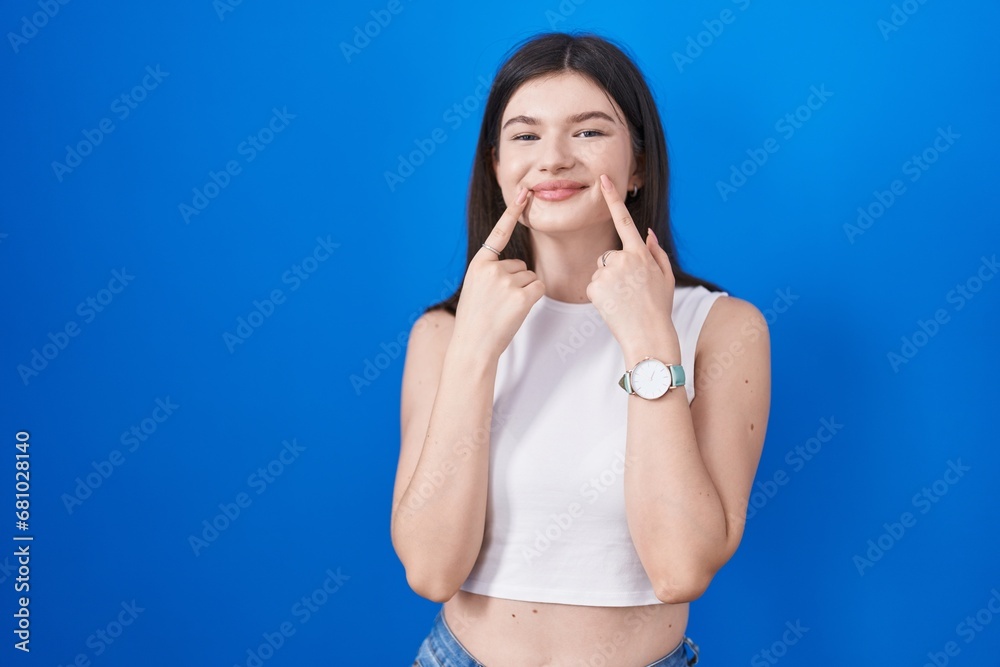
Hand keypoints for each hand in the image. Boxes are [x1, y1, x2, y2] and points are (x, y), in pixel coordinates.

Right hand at [453, 187, 544, 358]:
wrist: (472, 345)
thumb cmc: (475, 319)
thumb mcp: (476, 287)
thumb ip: (492, 271)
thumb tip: (518, 266)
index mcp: (479, 263)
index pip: (500, 232)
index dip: (513, 211)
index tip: (525, 192)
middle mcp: (493, 268)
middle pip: (520, 264)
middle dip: (516, 282)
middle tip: (499, 303)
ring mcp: (507, 282)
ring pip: (530, 277)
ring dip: (524, 292)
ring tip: (504, 309)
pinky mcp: (522, 296)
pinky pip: (538, 288)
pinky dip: (533, 299)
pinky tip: (517, 310)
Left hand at [586, 174, 677, 359]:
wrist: (648, 334)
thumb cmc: (658, 307)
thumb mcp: (665, 276)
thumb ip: (656, 251)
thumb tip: (646, 232)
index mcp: (640, 253)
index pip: (624, 220)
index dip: (613, 198)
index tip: (603, 179)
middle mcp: (623, 258)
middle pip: (610, 255)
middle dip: (616, 270)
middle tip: (630, 291)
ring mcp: (607, 273)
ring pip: (601, 271)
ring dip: (608, 283)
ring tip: (623, 299)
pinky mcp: (594, 287)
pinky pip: (594, 286)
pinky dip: (601, 295)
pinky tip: (614, 305)